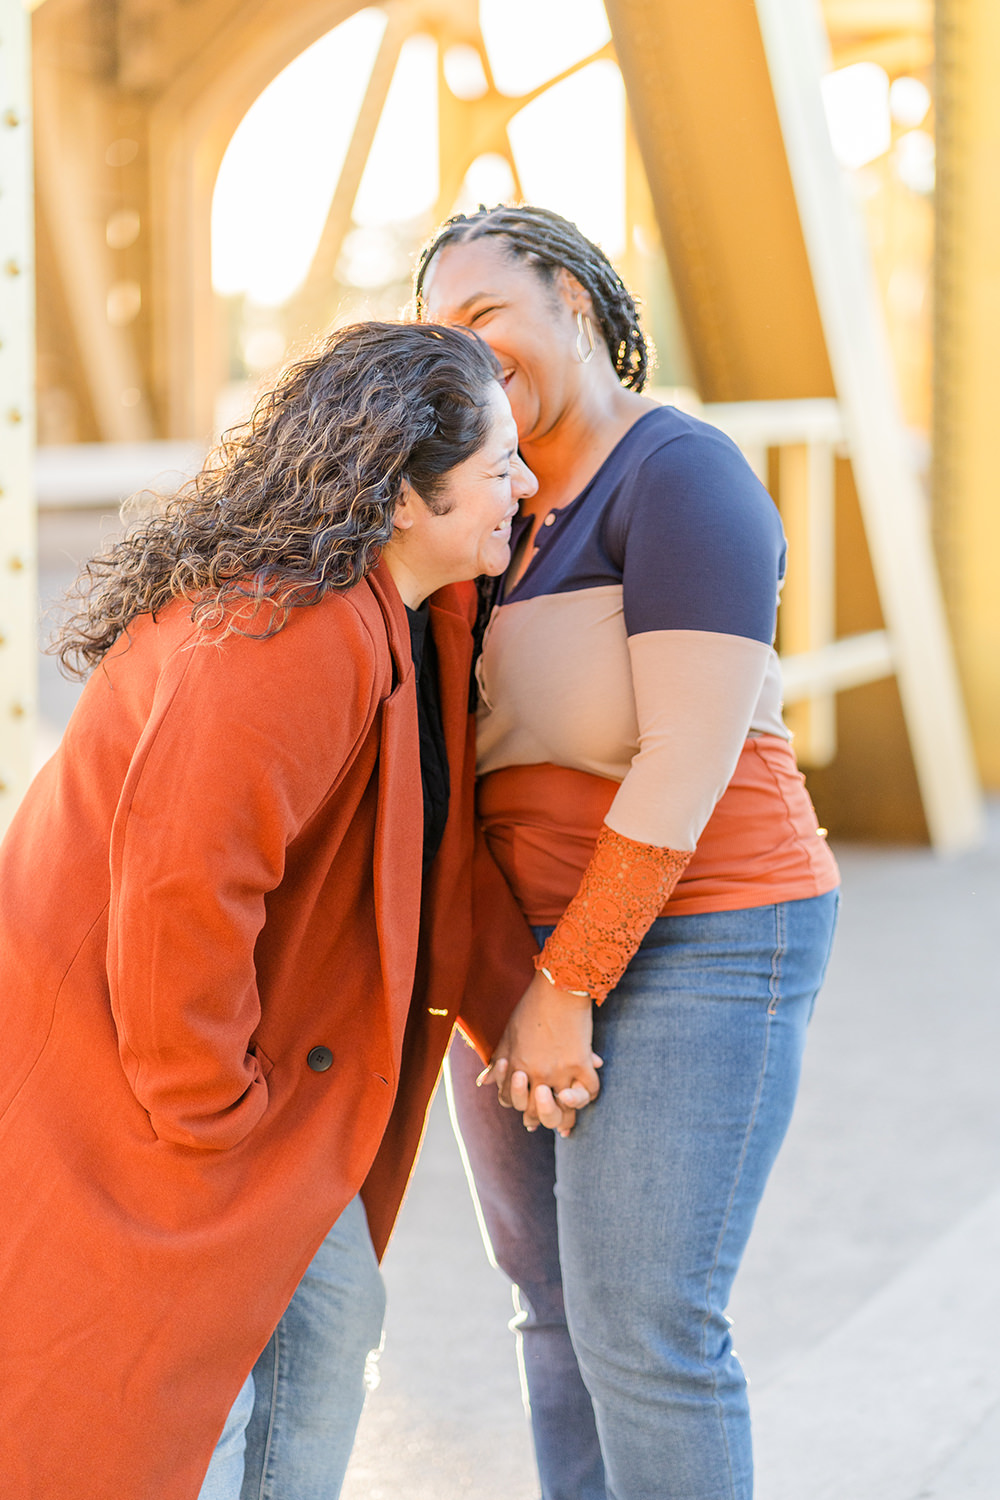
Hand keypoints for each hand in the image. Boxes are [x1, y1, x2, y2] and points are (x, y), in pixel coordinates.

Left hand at [481, 971, 602, 1135]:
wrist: (558, 986)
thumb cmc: (530, 1008)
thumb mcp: (508, 1035)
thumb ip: (497, 1062)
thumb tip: (483, 1082)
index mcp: (515, 1067)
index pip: (511, 1101)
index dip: (517, 1106)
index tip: (524, 1111)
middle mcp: (536, 1074)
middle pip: (536, 1112)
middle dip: (538, 1119)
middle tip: (542, 1122)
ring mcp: (560, 1071)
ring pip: (564, 1109)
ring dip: (564, 1116)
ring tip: (565, 1117)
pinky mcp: (581, 1062)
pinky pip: (589, 1091)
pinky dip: (587, 1096)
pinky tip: (583, 1094)